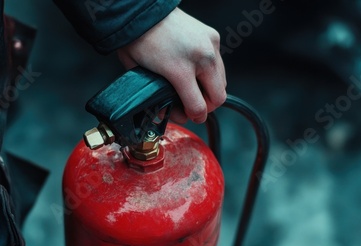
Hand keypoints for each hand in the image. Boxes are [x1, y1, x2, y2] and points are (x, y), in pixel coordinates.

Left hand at [117, 8, 226, 123]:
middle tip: (194, 107)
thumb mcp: (139, 74)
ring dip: (210, 91)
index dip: (193, 117)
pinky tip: (196, 73)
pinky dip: (211, 73)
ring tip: (194, 91)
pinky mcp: (213, 36)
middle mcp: (200, 58)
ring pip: (222, 82)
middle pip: (218, 97)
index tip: (189, 117)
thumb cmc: (138, 40)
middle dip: (206, 107)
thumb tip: (166, 110)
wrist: (144, 12)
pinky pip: (220, 65)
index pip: (198, 106)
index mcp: (179, 70)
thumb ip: (155, 96)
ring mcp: (210, 46)